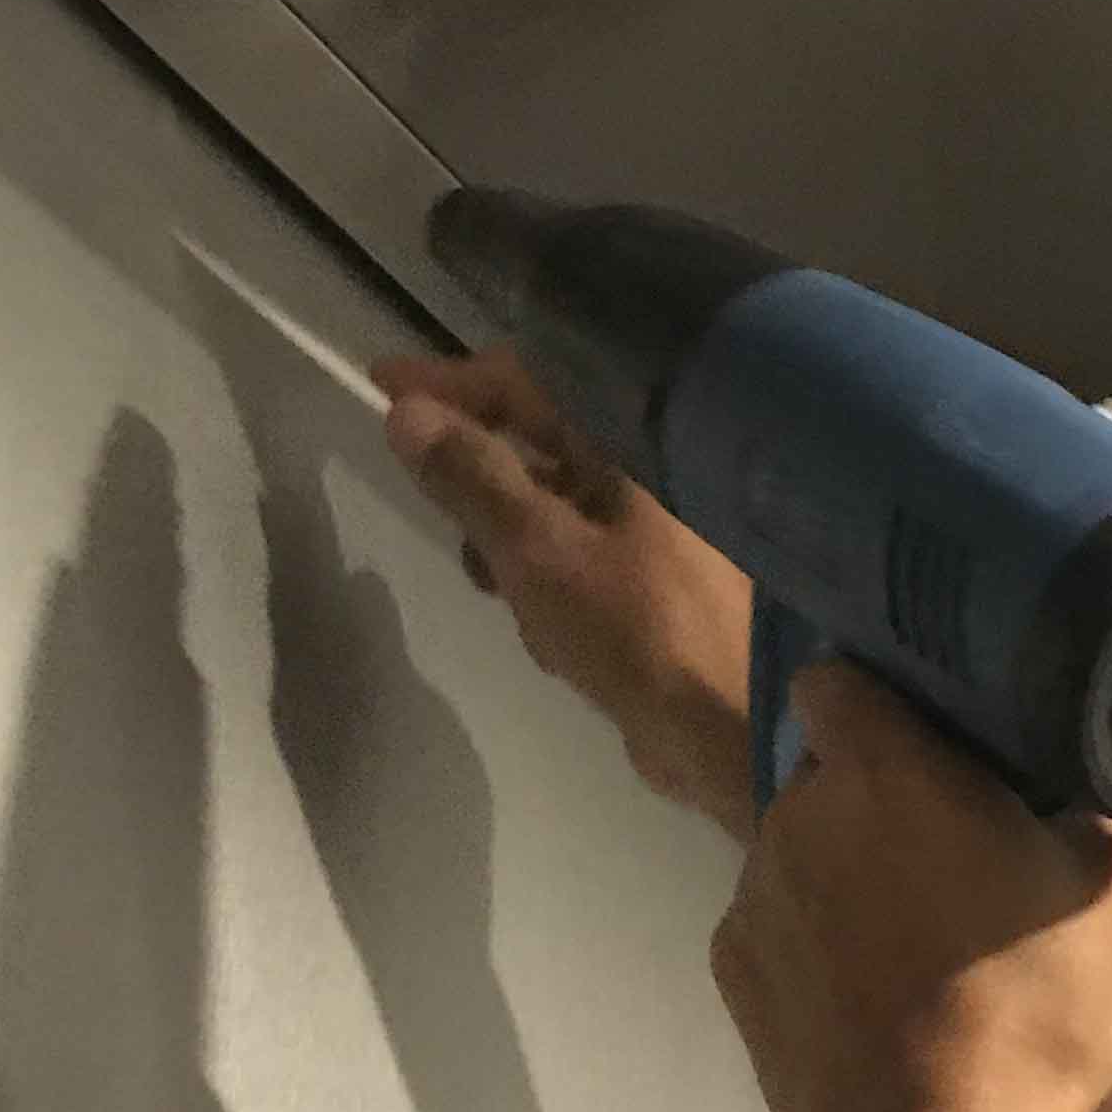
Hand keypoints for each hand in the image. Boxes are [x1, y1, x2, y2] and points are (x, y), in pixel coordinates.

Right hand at [375, 349, 752, 833]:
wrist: (730, 731)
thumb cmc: (637, 628)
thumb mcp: (537, 549)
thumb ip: (472, 478)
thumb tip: (406, 412)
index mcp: (631, 439)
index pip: (525, 381)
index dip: (449, 382)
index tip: (381, 384)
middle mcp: (648, 468)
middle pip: (534, 445)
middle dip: (481, 485)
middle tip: (445, 518)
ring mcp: (654, 526)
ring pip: (548, 509)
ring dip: (511, 546)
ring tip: (505, 593)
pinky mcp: (652, 582)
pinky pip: (575, 561)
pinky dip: (549, 588)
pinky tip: (552, 639)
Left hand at [710, 664, 1111, 1111]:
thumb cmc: (1037, 1008)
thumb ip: (1098, 803)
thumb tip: (1079, 786)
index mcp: (882, 767)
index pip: (837, 678)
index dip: (879, 700)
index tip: (929, 741)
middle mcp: (795, 812)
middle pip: (828, 773)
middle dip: (878, 801)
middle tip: (950, 861)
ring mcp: (751, 895)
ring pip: (802, 853)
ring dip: (845, 876)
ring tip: (914, 946)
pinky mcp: (733, 971)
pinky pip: (778, 927)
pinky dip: (814, 946)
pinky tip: (871, 998)